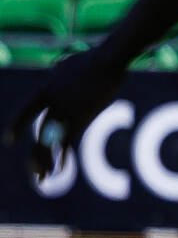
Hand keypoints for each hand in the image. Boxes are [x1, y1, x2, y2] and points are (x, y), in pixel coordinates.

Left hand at [6, 46, 126, 180]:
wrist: (108, 59)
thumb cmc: (93, 59)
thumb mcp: (67, 65)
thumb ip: (59, 77)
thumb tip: (58, 77)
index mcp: (46, 88)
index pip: (25, 111)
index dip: (16, 126)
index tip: (9, 141)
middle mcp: (53, 103)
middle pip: (40, 133)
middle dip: (36, 155)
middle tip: (33, 171)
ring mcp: (68, 111)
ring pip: (52, 141)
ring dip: (46, 161)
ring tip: (43, 177)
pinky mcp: (83, 117)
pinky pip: (69, 142)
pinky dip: (64, 156)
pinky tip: (61, 168)